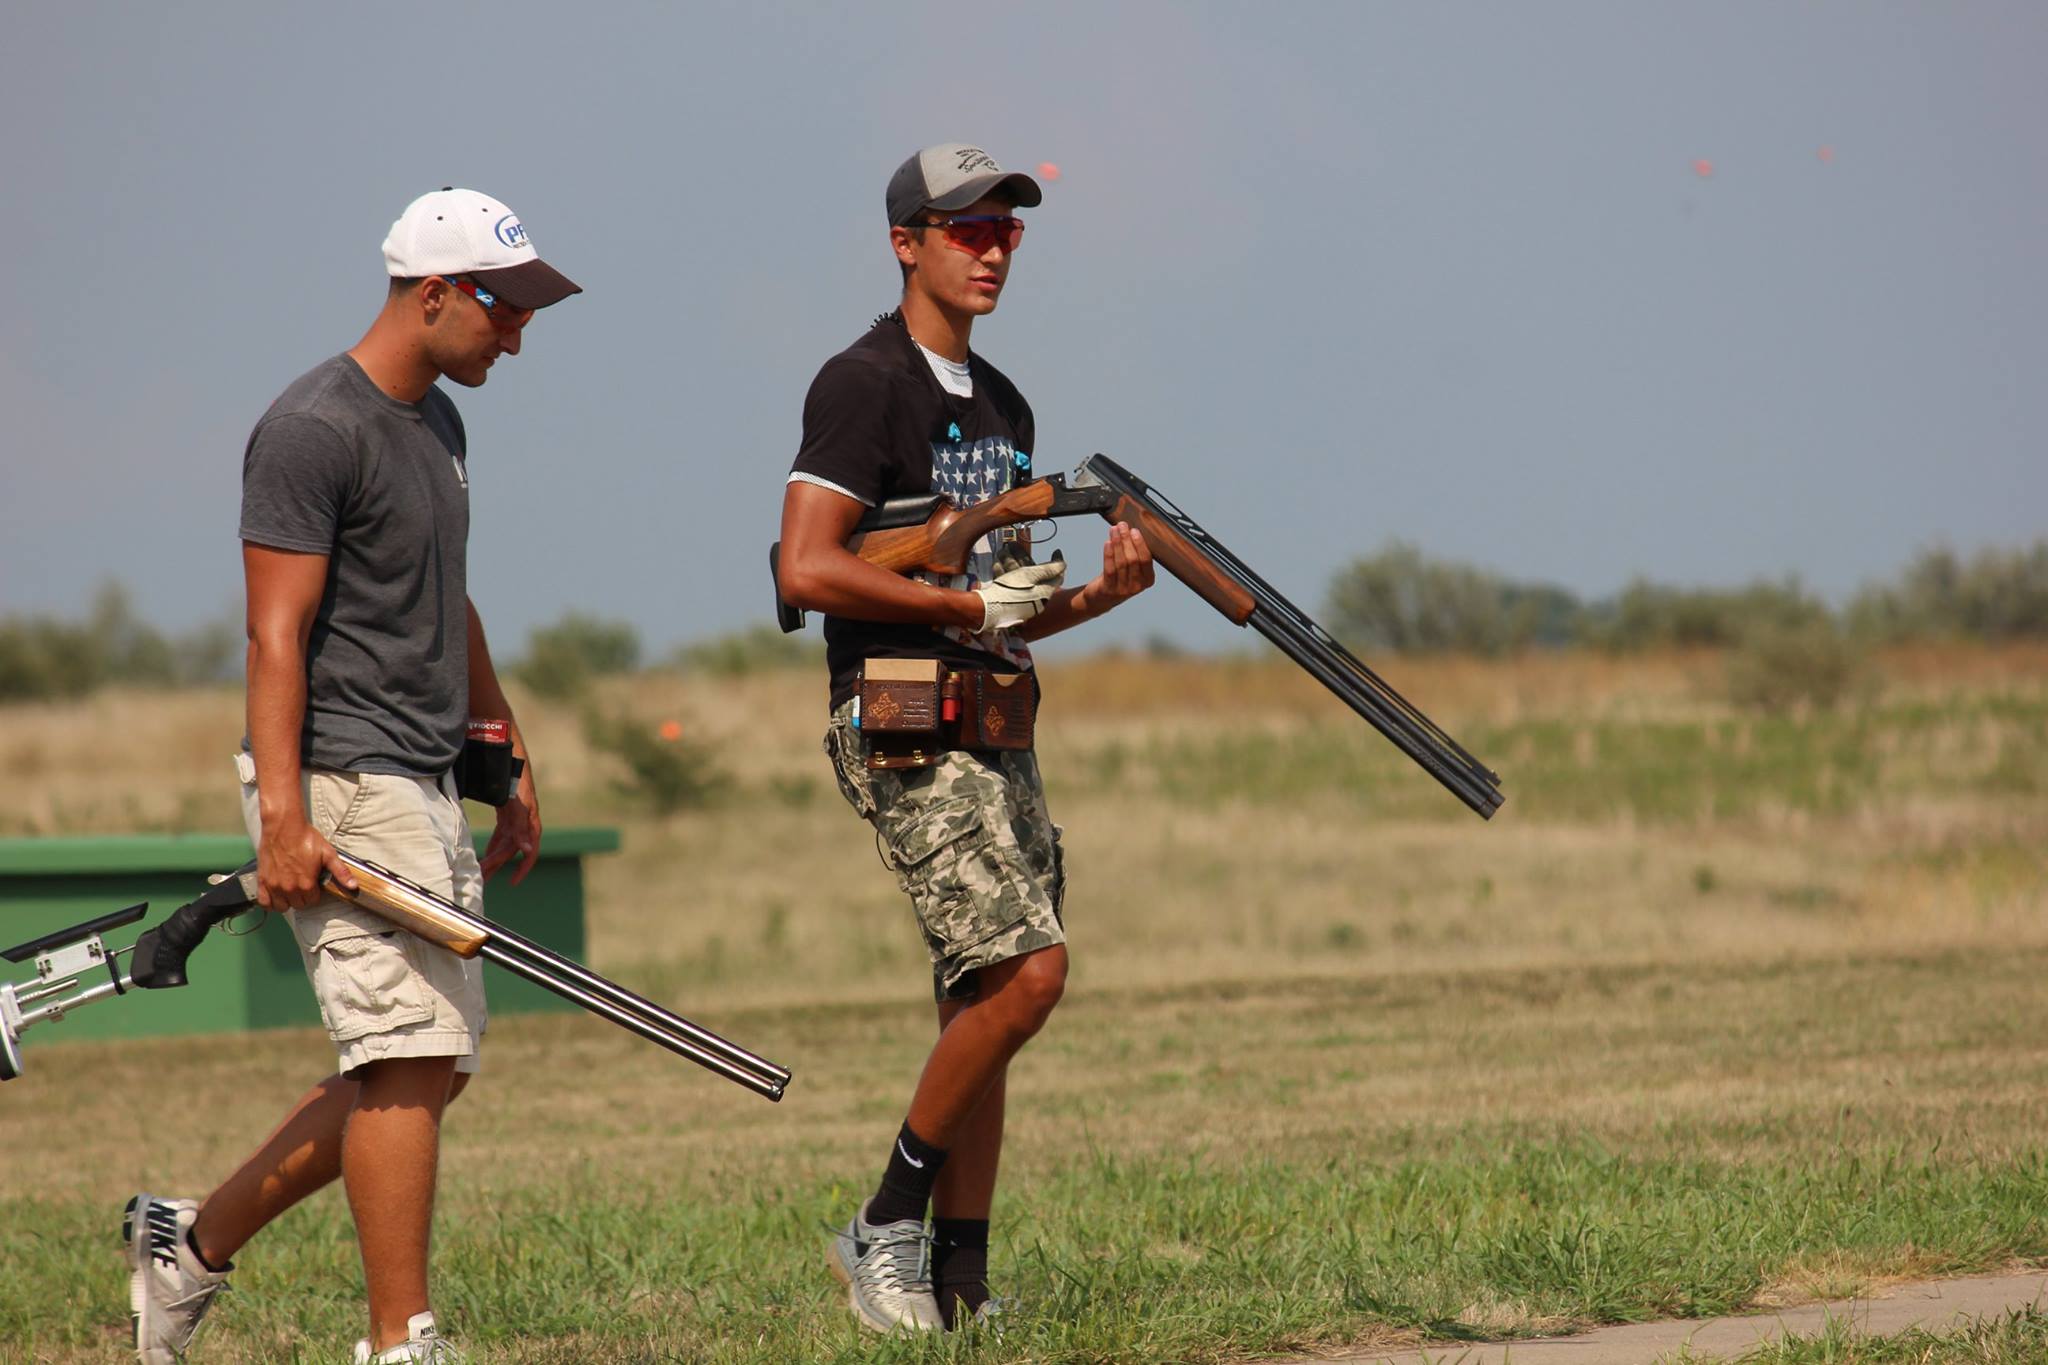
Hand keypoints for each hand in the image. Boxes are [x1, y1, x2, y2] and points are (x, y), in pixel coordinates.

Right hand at [256, 815, 355, 909]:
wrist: (284, 826)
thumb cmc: (305, 838)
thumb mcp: (328, 854)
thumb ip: (341, 872)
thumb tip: (354, 885)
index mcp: (306, 884)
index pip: (313, 901)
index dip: (315, 894)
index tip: (314, 885)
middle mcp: (289, 888)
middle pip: (298, 904)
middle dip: (303, 897)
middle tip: (303, 885)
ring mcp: (274, 885)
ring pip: (281, 906)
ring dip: (287, 901)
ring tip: (291, 890)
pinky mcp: (263, 881)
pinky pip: (264, 902)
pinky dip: (270, 902)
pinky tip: (276, 896)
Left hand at [481, 766, 541, 884]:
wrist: (507, 751)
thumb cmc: (514, 775)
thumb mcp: (517, 802)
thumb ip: (521, 826)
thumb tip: (526, 851)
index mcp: (529, 821)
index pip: (529, 852)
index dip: (523, 868)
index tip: (512, 882)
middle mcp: (524, 821)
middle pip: (511, 849)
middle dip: (498, 865)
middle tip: (482, 879)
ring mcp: (516, 816)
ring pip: (505, 843)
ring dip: (493, 856)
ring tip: (481, 871)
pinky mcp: (507, 811)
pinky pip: (501, 833)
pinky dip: (493, 844)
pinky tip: (484, 853)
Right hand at [974, 551, 1066, 630]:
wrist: (987, 609)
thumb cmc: (1013, 591)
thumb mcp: (1033, 575)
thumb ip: (1050, 569)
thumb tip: (1064, 564)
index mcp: (1043, 593)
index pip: (1056, 576)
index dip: (1057, 562)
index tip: (1056, 550)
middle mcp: (1033, 597)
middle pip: (1031, 572)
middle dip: (1021, 556)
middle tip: (1012, 544)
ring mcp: (1018, 599)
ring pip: (1016, 575)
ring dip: (1009, 561)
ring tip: (1002, 550)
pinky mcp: (1005, 599)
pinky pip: (1006, 583)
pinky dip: (1001, 572)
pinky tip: (996, 563)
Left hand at [1073, 522, 1154, 616]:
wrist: (1102, 598)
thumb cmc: (1119, 578)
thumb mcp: (1133, 569)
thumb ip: (1135, 554)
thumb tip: (1131, 530)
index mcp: (1148, 580)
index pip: (1146, 560)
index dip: (1140, 544)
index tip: (1134, 530)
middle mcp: (1137, 586)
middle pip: (1133, 559)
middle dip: (1127, 540)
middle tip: (1122, 526)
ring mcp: (1122, 589)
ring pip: (1121, 562)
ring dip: (1117, 543)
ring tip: (1114, 530)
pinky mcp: (1108, 589)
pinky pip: (1109, 568)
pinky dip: (1109, 554)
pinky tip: (1107, 543)